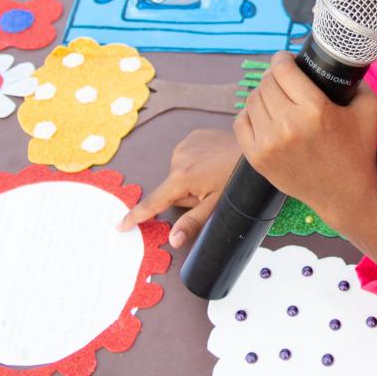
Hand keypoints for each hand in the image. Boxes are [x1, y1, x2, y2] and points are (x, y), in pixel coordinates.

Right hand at [120, 128, 240, 247]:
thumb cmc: (239, 181)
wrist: (256, 149)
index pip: (154, 202)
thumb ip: (193, 222)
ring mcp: (185, 143)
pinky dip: (196, 162)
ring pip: (180, 172)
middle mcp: (178, 157)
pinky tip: (213, 161)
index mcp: (182, 178)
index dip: (137, 216)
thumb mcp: (217, 206)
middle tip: (210, 192)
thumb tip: (174, 240)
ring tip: (215, 175)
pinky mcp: (194, 135)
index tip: (120, 225)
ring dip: (191, 178)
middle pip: (172, 188)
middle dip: (185, 195)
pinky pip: (187, 156)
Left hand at [235, 52, 376, 223]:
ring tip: (275, 97)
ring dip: (263, 94)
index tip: (287, 60)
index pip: (283, 69)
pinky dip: (249, 115)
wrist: (344, 194)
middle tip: (284, 80)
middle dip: (275, 76)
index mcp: (315, 109)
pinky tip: (263, 116)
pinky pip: (240, 122)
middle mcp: (288, 125)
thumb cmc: (358, 150)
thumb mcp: (369, 109)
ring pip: (252, 101)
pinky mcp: (257, 158)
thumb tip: (339, 62)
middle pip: (266, 83)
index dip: (283, 59)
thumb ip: (356, 81)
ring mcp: (269, 143)